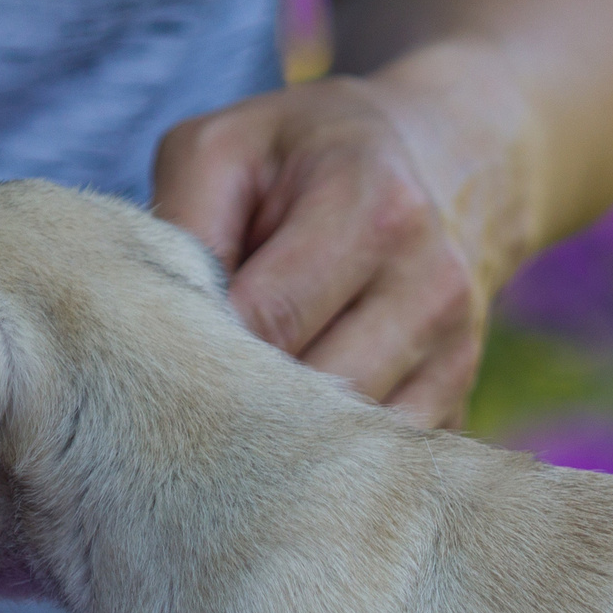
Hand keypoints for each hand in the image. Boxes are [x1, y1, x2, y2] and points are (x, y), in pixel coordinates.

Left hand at [151, 48, 537, 427]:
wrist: (443, 164)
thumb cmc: (305, 160)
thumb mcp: (227, 148)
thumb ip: (185, 220)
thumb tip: (158, 328)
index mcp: (373, 207)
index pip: (271, 317)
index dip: (201, 349)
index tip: (155, 358)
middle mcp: (430, 283)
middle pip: (312, 393)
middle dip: (237, 403)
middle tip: (179, 399)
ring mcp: (454, 351)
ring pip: (345, 441)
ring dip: (277, 442)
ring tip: (227, 417)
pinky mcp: (457, 399)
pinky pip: (376, 464)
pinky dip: (321, 462)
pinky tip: (282, 433)